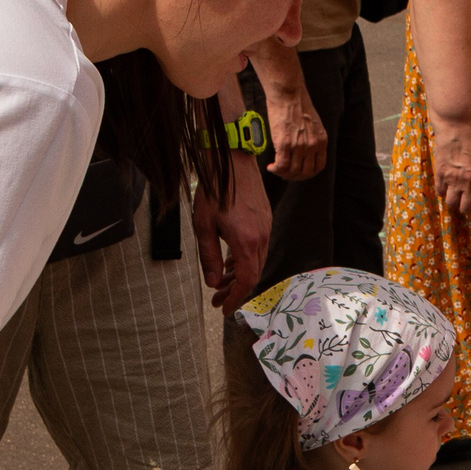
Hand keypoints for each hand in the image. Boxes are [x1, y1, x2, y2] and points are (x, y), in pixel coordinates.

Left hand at [194, 155, 272, 310]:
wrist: (232, 160)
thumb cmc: (215, 190)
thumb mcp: (204, 226)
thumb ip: (209, 257)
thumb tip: (213, 283)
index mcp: (247, 242)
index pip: (246, 281)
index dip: (235, 299)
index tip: (224, 309)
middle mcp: (262, 238)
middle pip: (253, 274)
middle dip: (235, 290)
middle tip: (217, 299)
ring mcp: (266, 228)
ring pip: (256, 262)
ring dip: (239, 275)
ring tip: (221, 282)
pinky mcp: (265, 220)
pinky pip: (258, 248)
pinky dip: (245, 260)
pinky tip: (230, 261)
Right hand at [266, 86, 328, 180]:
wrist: (288, 93)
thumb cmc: (297, 105)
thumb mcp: (313, 125)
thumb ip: (311, 139)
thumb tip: (303, 153)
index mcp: (322, 141)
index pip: (318, 167)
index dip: (307, 174)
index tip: (298, 172)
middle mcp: (312, 145)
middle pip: (305, 172)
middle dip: (294, 177)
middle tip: (284, 173)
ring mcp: (299, 146)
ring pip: (292, 171)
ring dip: (283, 174)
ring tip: (276, 169)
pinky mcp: (284, 144)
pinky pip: (281, 165)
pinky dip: (275, 169)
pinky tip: (271, 166)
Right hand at [430, 116, 470, 217]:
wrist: (456, 124)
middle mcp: (470, 181)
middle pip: (466, 208)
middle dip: (464, 208)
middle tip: (462, 203)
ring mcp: (455, 179)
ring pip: (451, 203)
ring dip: (452, 201)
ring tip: (452, 195)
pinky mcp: (441, 173)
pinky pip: (440, 191)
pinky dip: (442, 190)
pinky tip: (444, 185)